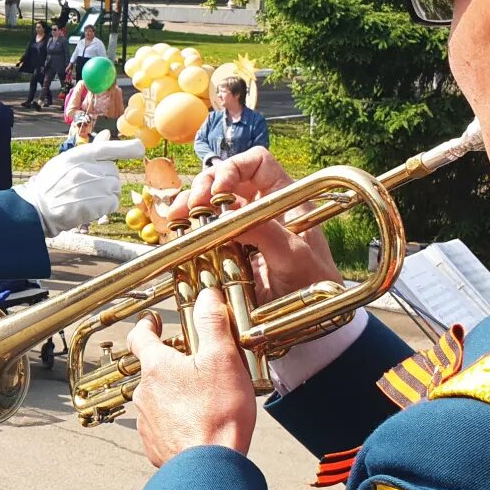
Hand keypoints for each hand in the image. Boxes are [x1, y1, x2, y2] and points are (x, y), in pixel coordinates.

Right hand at [17, 136, 143, 235]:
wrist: (38, 209)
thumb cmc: (52, 184)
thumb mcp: (67, 162)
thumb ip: (91, 149)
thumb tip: (107, 133)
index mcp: (78, 156)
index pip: (107, 148)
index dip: (126, 148)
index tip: (140, 148)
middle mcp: (87, 169)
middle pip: (112, 171)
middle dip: (105, 179)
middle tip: (87, 187)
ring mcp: (93, 187)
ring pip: (114, 187)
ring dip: (106, 193)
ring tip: (86, 198)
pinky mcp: (97, 204)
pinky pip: (113, 202)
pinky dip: (106, 206)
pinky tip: (90, 207)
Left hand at [130, 290, 256, 466]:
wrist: (209, 466)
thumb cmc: (217, 414)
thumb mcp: (222, 359)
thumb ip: (212, 324)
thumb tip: (207, 296)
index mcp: (157, 367)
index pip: (140, 337)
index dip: (146, 326)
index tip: (151, 322)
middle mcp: (144, 392)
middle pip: (153, 370)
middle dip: (171, 365)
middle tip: (195, 365)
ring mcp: (146, 420)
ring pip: (157, 399)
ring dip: (174, 395)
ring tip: (202, 399)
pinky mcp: (154, 444)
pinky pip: (162, 426)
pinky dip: (176, 422)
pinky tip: (196, 425)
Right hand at [165, 148, 340, 304]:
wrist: (311, 326)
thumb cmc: (313, 286)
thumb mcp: (294, 257)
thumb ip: (264, 233)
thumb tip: (224, 217)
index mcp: (285, 199)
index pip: (257, 163)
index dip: (234, 168)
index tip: (218, 192)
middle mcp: (263, 208)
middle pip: (226, 179)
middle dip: (203, 187)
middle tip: (191, 206)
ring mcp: (245, 228)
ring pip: (211, 203)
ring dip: (190, 205)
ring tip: (176, 218)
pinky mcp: (230, 249)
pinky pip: (205, 229)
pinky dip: (189, 227)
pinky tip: (177, 231)